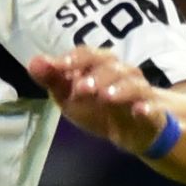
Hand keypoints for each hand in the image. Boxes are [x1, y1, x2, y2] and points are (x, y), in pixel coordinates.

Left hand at [28, 47, 166, 154]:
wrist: (133, 130)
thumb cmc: (97, 107)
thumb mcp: (69, 96)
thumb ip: (52, 79)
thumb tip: (33, 62)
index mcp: (99, 65)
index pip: (87, 54)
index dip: (73, 59)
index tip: (58, 67)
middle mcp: (122, 73)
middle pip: (111, 65)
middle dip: (96, 75)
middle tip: (81, 89)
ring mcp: (139, 92)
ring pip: (133, 85)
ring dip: (119, 89)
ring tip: (105, 97)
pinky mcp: (152, 113)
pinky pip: (152, 109)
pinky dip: (147, 109)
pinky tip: (139, 111)